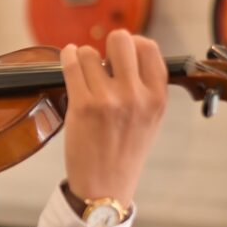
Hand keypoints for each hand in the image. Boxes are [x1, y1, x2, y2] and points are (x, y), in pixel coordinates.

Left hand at [60, 29, 167, 207]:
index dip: (133, 43)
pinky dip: (68, 56)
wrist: (105, 186)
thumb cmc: (126, 150)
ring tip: (85, 71)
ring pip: (91, 53)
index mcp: (157, 97)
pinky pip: (72, 65)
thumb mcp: (152, 118)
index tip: (122, 52)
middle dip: (109, 44)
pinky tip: (69, 57)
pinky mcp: (82, 106)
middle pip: (121, 41)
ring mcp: (108, 100)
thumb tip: (132, 49)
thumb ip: (147, 86)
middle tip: (103, 58)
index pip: (149, 47)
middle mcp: (135, 96)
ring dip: (85, 57)